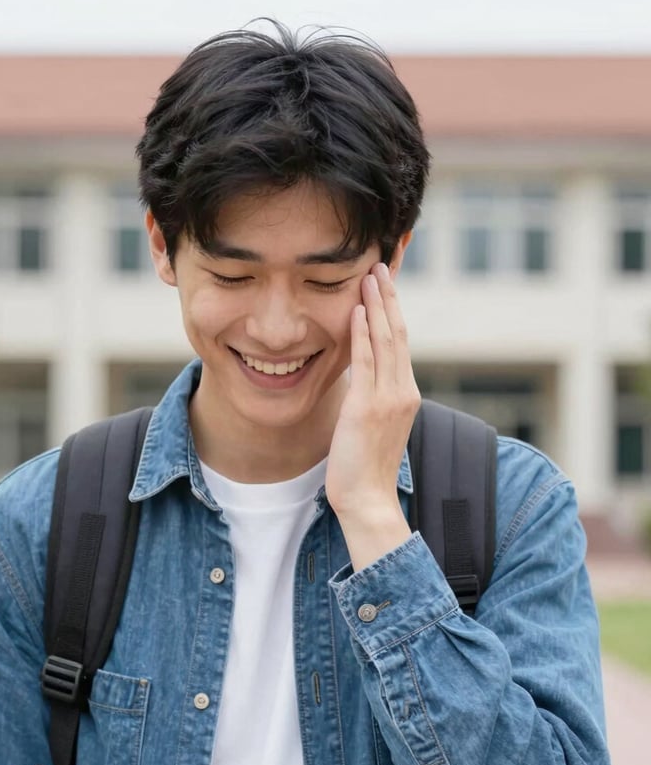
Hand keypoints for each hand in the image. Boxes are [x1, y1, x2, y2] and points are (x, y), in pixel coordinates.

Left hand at [325, 262, 419, 570]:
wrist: (368, 499)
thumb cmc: (365, 466)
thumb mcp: (374, 424)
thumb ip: (372, 396)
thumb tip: (358, 374)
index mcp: (405, 394)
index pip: (401, 343)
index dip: (394, 311)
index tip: (386, 285)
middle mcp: (403, 391)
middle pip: (399, 333)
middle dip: (389, 297)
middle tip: (380, 265)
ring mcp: (389, 398)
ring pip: (387, 340)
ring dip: (378, 305)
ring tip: (371, 275)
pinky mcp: (368, 406)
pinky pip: (367, 361)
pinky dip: (364, 333)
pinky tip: (359, 310)